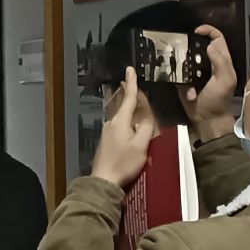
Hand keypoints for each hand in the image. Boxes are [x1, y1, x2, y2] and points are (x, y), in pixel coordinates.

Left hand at [91, 68, 156, 187]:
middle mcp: (111, 123)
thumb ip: (146, 129)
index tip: (129, 69)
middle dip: (130, 97)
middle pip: (124, 107)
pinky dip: (127, 125)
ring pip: (122, 119)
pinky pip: (119, 128)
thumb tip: (146, 119)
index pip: (129, 98)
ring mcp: (107, 133)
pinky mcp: (106, 142)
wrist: (104, 180)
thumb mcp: (141, 146)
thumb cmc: (124, 163)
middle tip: (134, 85)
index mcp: (120, 121)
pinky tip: (132, 133)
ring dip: (131, 114)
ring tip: (140, 114)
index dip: (131, 83)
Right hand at [178, 24, 239, 142]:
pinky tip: (169, 68)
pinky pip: (176, 68)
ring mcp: (194, 70)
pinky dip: (174, 69)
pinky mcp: (182, 78)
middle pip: (199, 44)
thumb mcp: (225, 80)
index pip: (217, 38)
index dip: (209, 31)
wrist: (206, 118)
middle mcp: (208, 62)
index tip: (196, 31)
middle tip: (180, 41)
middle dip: (189, 41)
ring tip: (172, 52)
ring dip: (179, 54)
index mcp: (221, 60)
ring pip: (185, 54)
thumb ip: (221, 62)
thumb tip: (209, 44)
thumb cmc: (218, 98)